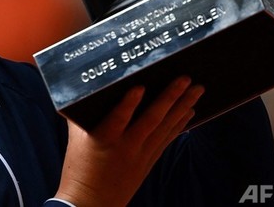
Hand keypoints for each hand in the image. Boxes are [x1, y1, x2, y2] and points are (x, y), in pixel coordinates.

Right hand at [55, 77, 204, 206]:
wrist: (91, 203)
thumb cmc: (79, 168)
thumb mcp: (76, 140)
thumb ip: (80, 115)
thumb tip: (82, 91)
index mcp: (104, 139)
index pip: (117, 118)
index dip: (128, 103)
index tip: (140, 86)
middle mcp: (126, 146)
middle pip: (151, 119)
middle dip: (170, 97)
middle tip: (185, 79)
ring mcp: (140, 155)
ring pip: (164, 128)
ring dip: (182, 107)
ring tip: (196, 91)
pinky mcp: (148, 162)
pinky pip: (166, 140)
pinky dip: (179, 125)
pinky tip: (189, 113)